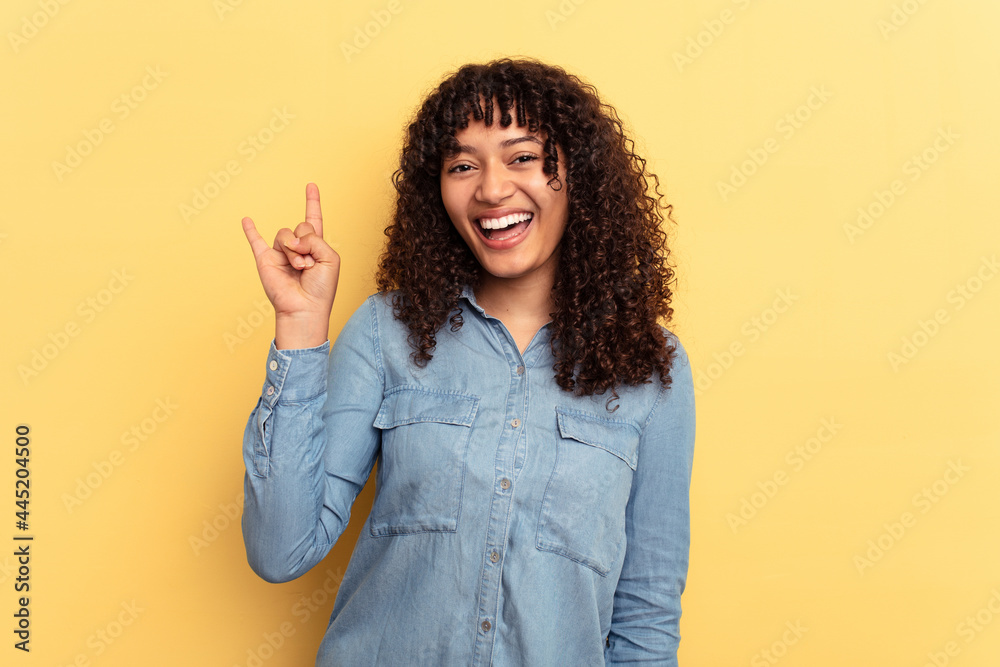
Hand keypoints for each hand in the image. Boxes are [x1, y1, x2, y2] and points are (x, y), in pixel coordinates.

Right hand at [242, 183, 340, 347]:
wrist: (305, 308)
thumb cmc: (322, 288)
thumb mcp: (330, 258)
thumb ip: (315, 239)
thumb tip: (293, 239)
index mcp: (316, 246)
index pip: (313, 219)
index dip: (313, 202)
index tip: (311, 186)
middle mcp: (298, 247)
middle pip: (301, 226)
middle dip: (307, 243)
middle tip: (309, 264)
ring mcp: (281, 253)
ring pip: (285, 234)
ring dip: (294, 251)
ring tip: (299, 267)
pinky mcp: (266, 260)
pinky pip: (256, 241)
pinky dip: (250, 230)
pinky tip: (246, 220)